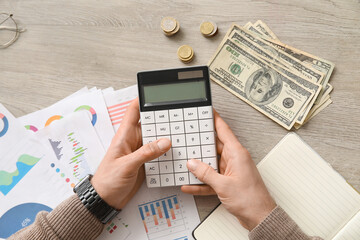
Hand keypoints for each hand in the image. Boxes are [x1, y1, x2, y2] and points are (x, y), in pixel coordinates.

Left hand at [91, 99, 170, 209]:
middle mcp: (133, 141)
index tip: (155, 93)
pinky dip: (167, 152)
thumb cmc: (108, 181)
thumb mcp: (127, 165)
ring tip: (181, 132)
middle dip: (163, 119)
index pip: (133, 112)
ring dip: (167, 137)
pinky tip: (177, 151)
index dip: (142, 100)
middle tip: (178, 114)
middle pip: (150, 124)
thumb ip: (146, 153)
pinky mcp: (146, 163)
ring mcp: (140, 152)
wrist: (105, 200)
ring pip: (157, 139)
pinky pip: (159, 153)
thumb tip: (165, 142)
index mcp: (124, 136)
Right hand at [181, 110, 275, 230]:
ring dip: (199, 164)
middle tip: (187, 136)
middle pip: (214, 145)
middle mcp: (234, 159)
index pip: (223, 130)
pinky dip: (201, 181)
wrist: (259, 217)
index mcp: (237, 153)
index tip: (207, 110)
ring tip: (185, 162)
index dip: (214, 118)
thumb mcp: (223, 185)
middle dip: (200, 142)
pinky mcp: (227, 182)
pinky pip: (211, 178)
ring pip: (210, 162)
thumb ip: (205, 173)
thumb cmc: (250, 199)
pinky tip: (190, 184)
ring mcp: (230, 170)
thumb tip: (193, 164)